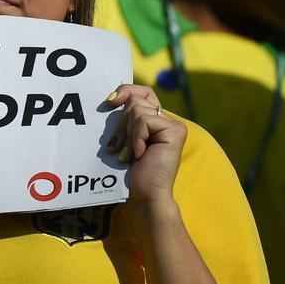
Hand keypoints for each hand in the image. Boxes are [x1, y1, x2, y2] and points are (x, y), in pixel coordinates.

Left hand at [105, 84, 186, 207]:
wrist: (146, 192)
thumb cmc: (132, 169)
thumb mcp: (125, 137)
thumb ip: (125, 118)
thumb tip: (111, 98)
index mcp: (157, 120)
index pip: (141, 92)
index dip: (125, 91)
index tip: (109, 102)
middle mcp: (168, 119)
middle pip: (135, 100)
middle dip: (121, 124)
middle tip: (120, 147)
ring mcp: (174, 125)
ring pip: (137, 110)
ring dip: (127, 134)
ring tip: (130, 154)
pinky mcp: (175, 130)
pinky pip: (143, 121)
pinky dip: (136, 138)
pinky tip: (141, 154)